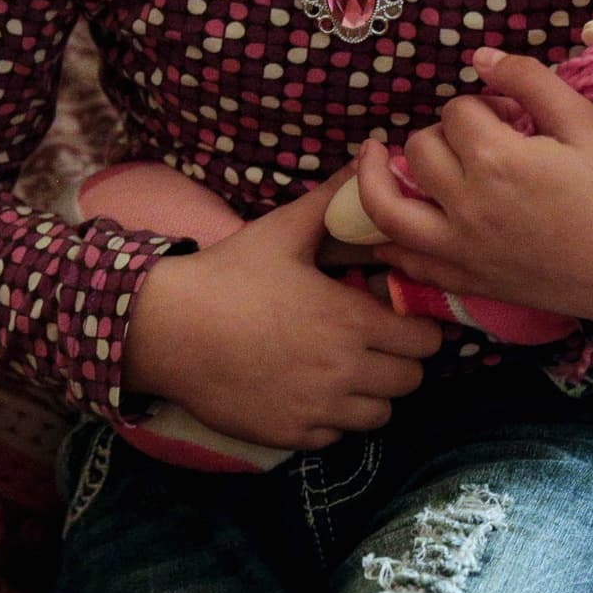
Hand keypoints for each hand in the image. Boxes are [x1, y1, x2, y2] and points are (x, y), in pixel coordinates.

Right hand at [123, 164, 446, 449]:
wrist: (167, 329)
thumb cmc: (228, 276)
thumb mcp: (282, 231)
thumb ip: (333, 199)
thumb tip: (370, 155)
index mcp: (351, 320)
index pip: (426, 341)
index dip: (418, 328)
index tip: (397, 318)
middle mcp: (344, 370)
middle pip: (411, 381)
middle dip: (400, 361)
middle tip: (374, 344)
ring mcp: (318, 407)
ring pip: (379, 415)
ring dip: (370, 394)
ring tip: (344, 370)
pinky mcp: (291, 434)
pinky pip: (336, 436)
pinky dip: (331, 419)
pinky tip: (308, 392)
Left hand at [352, 47, 592, 350]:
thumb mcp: (584, 122)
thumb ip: (529, 81)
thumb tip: (482, 56)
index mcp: (495, 158)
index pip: (457, 112)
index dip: (481, 104)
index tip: (510, 115)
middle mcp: (465, 204)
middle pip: (420, 150)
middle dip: (442, 133)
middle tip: (476, 139)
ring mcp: (460, 248)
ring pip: (387, 208)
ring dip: (374, 180)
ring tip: (373, 160)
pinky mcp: (467, 281)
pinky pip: (409, 265)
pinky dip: (390, 247)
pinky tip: (386, 233)